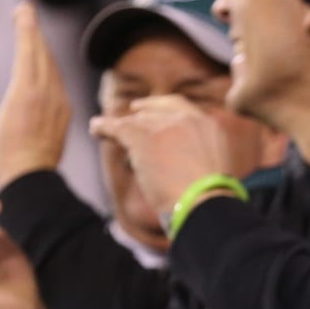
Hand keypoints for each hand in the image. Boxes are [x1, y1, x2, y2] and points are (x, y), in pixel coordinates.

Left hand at [0, 2, 71, 187]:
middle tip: (26, 12)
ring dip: (30, 28)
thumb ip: (41, 132)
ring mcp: (44, 93)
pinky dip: (27, 33)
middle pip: (47, 59)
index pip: (51, 76)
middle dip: (36, 35)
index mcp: (61, 110)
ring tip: (23, 9)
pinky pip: (28, 54)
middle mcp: (57, 97)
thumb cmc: (29, 170)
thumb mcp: (39, 148)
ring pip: (38, 52)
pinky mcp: (27, 90)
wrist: (30, 176)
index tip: (36, 42)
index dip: (43, 55)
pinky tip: (23, 16)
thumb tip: (34, 132)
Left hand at [89, 95, 234, 216]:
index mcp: (209, 125)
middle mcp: (188, 119)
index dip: (160, 107)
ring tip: (102, 128)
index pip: (180, 107)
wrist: (204, 201)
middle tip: (127, 121)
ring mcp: (166, 126)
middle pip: (156, 112)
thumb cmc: (210, 197)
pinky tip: (95, 128)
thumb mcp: (213, 167)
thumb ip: (198, 155)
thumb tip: (185, 164)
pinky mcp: (143, 137)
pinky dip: (104, 127)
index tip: (148, 111)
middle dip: (140, 117)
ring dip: (120, 126)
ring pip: (136, 121)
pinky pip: (118, 127)